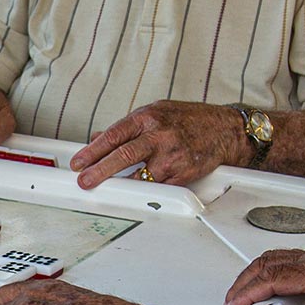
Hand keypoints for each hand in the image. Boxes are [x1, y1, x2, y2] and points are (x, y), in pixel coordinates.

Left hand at [70, 101, 249, 189]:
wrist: (226, 130)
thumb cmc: (190, 120)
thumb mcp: (156, 113)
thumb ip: (128, 127)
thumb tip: (99, 137)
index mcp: (148, 117)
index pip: (114, 135)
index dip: (93, 150)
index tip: (79, 161)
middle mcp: (160, 135)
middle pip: (123, 155)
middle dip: (98, 170)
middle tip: (84, 180)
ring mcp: (172, 156)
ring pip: (140, 175)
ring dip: (120, 184)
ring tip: (106, 188)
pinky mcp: (183, 173)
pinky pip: (158, 186)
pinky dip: (145, 190)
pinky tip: (136, 190)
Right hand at [222, 246, 304, 304]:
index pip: (268, 279)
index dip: (245, 294)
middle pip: (265, 265)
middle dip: (243, 284)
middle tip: (232, 304)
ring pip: (277, 262)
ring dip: (257, 278)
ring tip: (248, 298)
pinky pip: (290, 264)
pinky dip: (274, 276)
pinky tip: (279, 291)